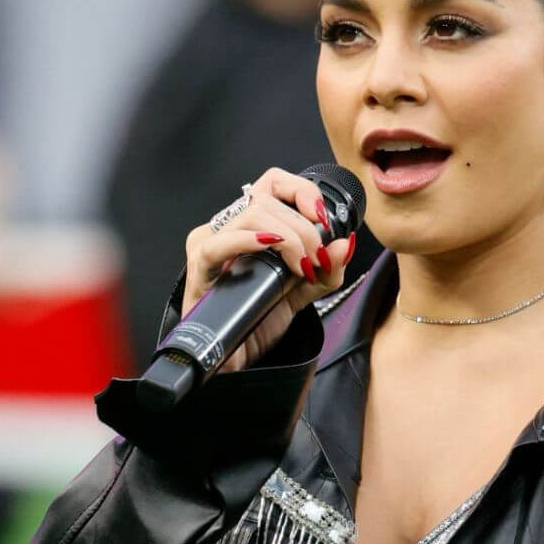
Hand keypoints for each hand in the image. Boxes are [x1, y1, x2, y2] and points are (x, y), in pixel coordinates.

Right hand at [180, 166, 354, 371]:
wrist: (234, 360)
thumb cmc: (257, 322)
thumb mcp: (302, 294)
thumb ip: (326, 271)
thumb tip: (345, 244)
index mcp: (250, 227)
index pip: (273, 183)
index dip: (301, 191)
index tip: (324, 217)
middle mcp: (228, 229)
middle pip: (267, 198)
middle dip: (304, 227)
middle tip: (317, 260)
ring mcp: (210, 244)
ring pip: (250, 214)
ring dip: (288, 237)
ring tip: (301, 267)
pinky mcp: (199, 268)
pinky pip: (218, 243)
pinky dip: (249, 241)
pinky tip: (271, 248)